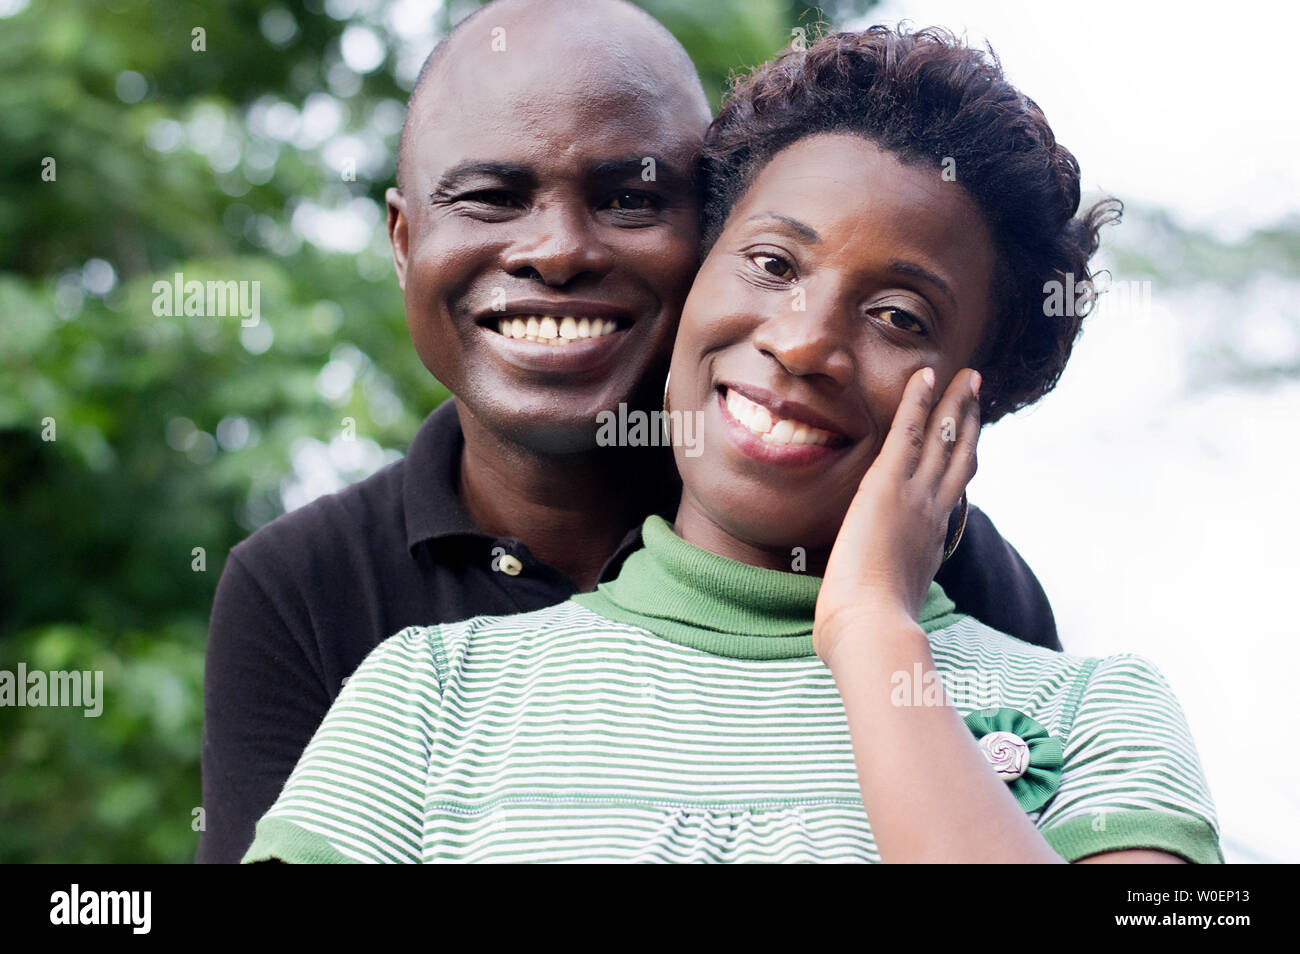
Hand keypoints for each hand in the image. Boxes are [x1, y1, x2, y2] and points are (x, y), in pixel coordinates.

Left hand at [813, 366, 981, 665]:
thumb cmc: (867, 633)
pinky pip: (909, 431)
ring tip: (965, 376)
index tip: (967, 446)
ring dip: (954, 403)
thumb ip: (882, 601)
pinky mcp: (889, 485)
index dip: (960, 465)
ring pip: (944, 438)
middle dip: (970, 424)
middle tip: (978, 394)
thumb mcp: (884, 610)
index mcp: (929, 543)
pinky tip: (926, 375)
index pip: (950, 494)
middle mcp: (932, 514)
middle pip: (960, 458)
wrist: (871, 630)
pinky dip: (919, 401)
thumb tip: (862, 621)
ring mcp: (915, 497)